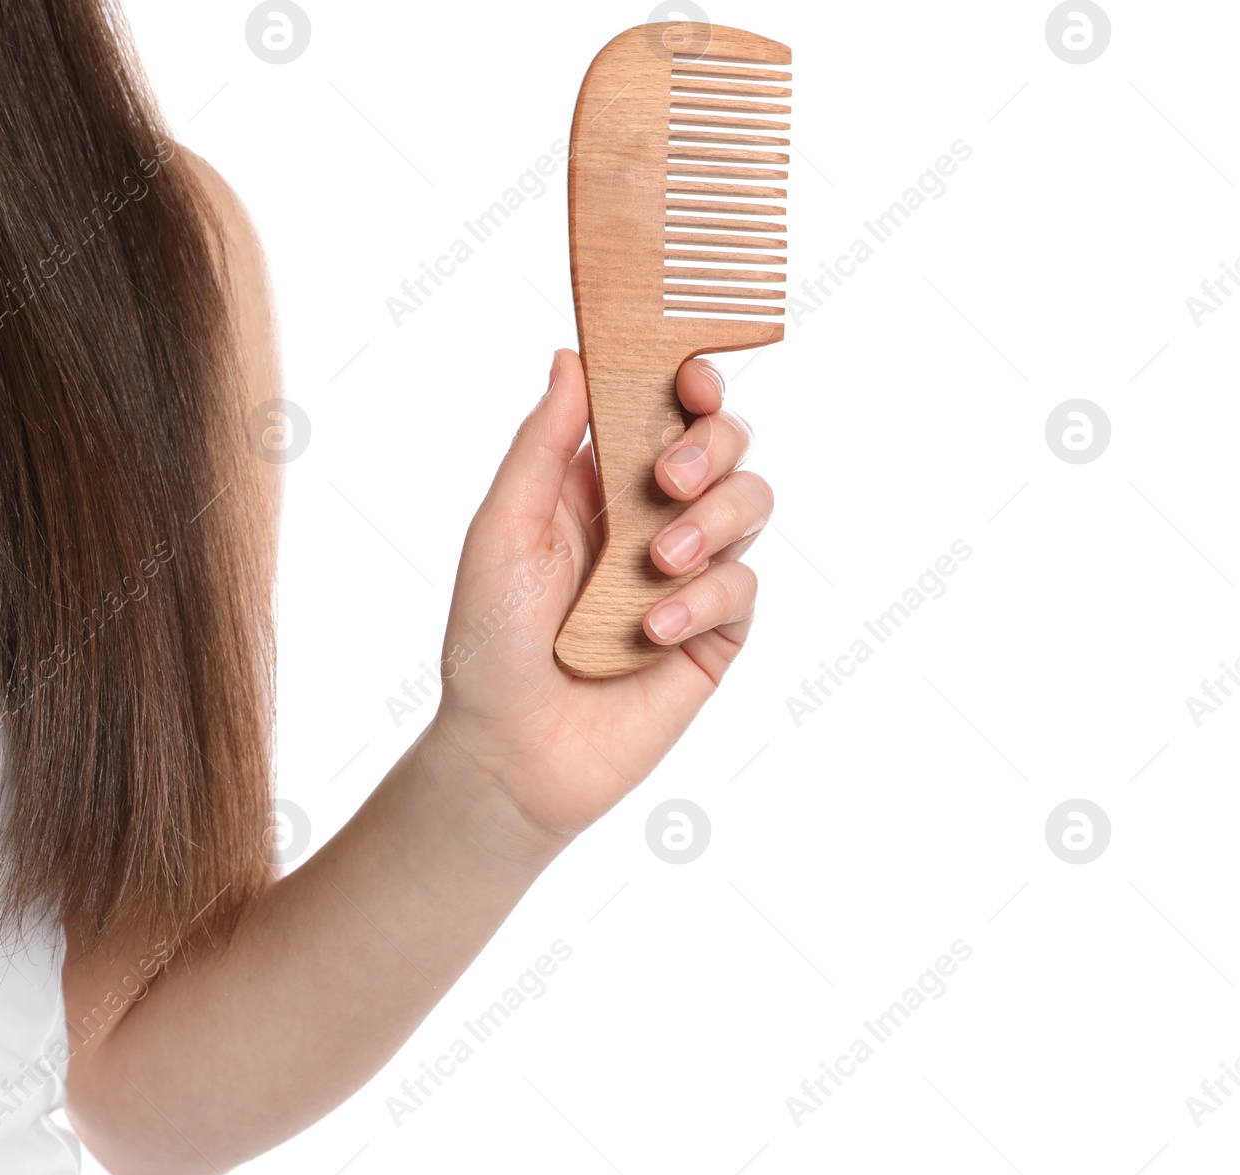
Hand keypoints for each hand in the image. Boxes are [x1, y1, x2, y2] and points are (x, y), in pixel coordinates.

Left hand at [427, 348, 771, 857]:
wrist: (511, 754)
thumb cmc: (490, 644)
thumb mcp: (502, 533)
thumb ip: (542, 446)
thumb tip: (570, 356)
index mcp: (596, 482)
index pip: (661, 407)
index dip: (688, 380)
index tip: (690, 376)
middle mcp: (649, 518)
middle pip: (724, 443)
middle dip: (710, 446)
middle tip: (668, 480)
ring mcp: (687, 575)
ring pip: (750, 504)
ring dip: (711, 521)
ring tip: (656, 564)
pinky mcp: (713, 634)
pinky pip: (742, 587)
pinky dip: (702, 600)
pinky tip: (651, 631)